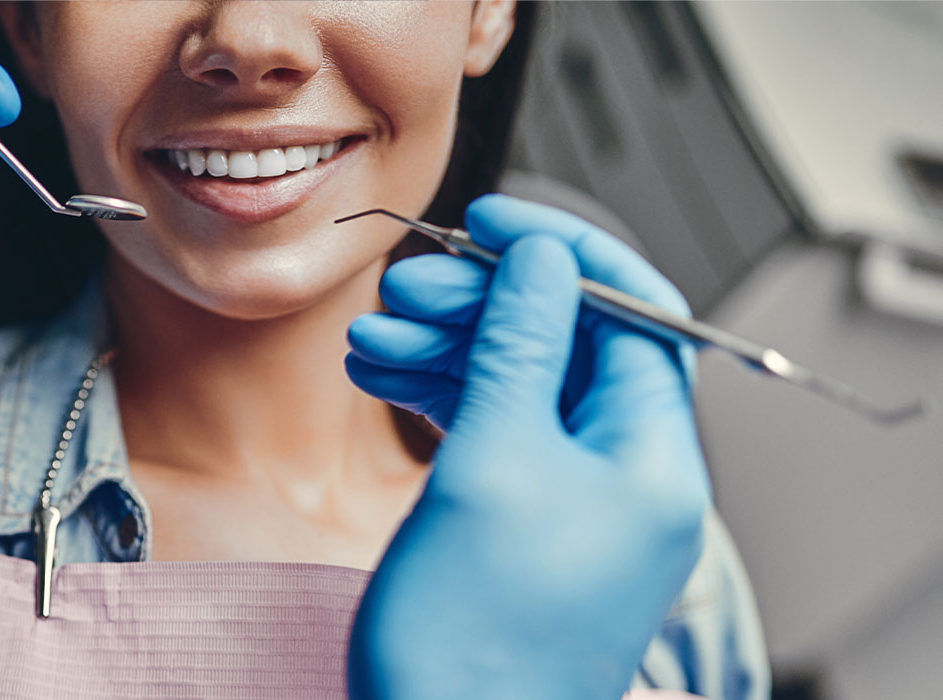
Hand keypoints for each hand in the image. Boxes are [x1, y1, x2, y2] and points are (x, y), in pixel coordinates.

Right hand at [344, 195, 709, 698]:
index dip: (562, 254)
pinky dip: (438, 398)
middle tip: (407, 288)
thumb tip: (542, 261)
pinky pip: (492, 435)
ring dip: (446, 350)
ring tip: (370, 338)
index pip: (633, 314)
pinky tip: (380, 378)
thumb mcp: (492, 463)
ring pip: (518, 388)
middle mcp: (626, 481)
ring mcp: (574, 507)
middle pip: (567, 346)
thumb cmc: (472, 639)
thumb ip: (517, 349)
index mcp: (650, 461)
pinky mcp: (523, 529)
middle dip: (484, 305)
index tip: (493, 220)